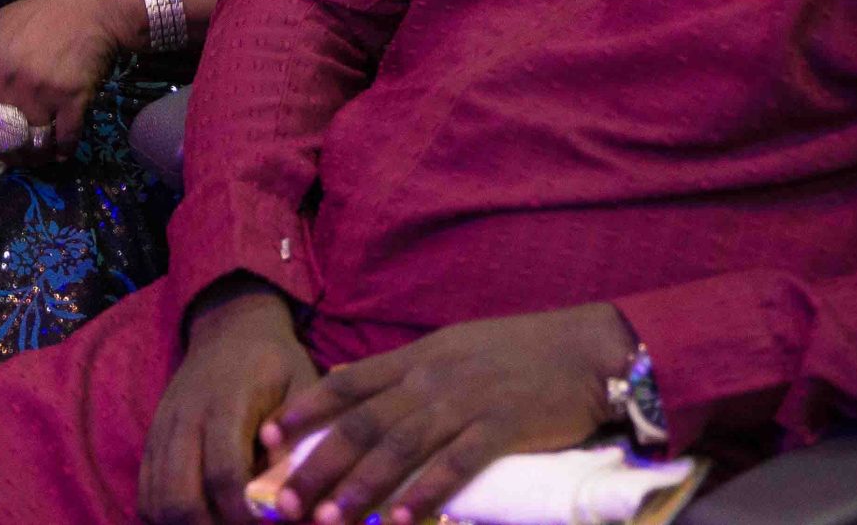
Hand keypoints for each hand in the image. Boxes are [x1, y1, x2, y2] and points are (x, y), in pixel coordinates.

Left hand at [0, 0, 140, 185]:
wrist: (93, 8)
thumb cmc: (42, 14)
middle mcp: (10, 84)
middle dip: (6, 154)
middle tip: (16, 150)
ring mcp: (42, 92)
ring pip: (30, 145)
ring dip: (34, 156)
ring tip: (39, 151)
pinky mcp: (72, 98)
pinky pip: (63, 140)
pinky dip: (61, 150)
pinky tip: (61, 148)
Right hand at [140, 282, 319, 524]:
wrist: (229, 329)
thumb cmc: (274, 365)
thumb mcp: (301, 388)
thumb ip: (297, 440)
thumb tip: (293, 501)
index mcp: (226, 404)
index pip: (224, 473)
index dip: (244, 514)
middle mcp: (185, 421)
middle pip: (179, 498)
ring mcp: (162, 433)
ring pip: (157, 503)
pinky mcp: (152, 443)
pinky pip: (145, 496)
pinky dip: (167, 520)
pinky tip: (201, 520)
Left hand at [259, 305, 635, 524]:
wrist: (589, 349)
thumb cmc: (523, 353)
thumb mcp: (457, 350)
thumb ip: (412, 374)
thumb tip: (365, 396)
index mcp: (419, 357)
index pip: (347, 383)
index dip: (304, 411)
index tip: (267, 439)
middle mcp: (432, 377)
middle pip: (362, 423)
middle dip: (318, 465)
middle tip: (283, 503)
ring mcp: (466, 400)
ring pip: (399, 447)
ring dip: (359, 488)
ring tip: (327, 521)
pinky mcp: (502, 425)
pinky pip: (455, 464)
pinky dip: (426, 493)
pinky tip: (403, 521)